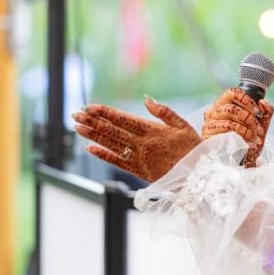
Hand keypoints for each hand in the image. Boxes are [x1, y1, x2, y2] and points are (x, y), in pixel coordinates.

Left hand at [73, 96, 201, 181]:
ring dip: (93, 136)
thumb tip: (147, 99)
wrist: (198, 175)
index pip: (122, 119)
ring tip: (78, 128)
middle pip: (112, 131)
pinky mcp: (139, 171)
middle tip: (75, 114)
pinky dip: (103, 155)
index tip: (89, 106)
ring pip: (111, 144)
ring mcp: (139, 158)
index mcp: (151, 130)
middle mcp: (142, 144)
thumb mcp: (182, 125)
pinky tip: (90, 149)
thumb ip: (164, 112)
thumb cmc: (193, 148)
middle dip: (92, 122)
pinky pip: (118, 162)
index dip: (104, 112)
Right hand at [202, 88, 273, 166]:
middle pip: (231, 108)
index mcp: (224, 105)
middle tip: (259, 130)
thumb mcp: (261, 126)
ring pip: (229, 120)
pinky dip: (242, 136)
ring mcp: (209, 124)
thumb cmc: (248, 141)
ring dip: (247, 130)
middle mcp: (213, 112)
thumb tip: (264, 102)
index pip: (232, 93)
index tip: (258, 112)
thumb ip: (266, 112)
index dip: (247, 100)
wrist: (241, 162)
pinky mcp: (207, 136)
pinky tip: (248, 144)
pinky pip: (226, 131)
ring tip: (256, 139)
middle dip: (249, 119)